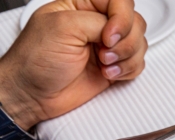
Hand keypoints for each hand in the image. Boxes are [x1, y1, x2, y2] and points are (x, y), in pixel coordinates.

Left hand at [0, 0, 146, 129]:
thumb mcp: (62, 27)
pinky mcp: (114, 66)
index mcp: (81, 6)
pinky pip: (138, 63)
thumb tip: (118, 31)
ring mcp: (106, 46)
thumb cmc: (35, 61)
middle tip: (104, 53)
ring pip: (139, 44)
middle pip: (135, 22)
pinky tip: (109, 74)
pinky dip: (128, 70)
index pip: (119, 2)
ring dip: (126, 58)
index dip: (121, 19)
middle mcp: (97, 24)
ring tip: (105, 65)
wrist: (33, 95)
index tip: (108, 38)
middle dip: (125, 41)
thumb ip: (97, 22)